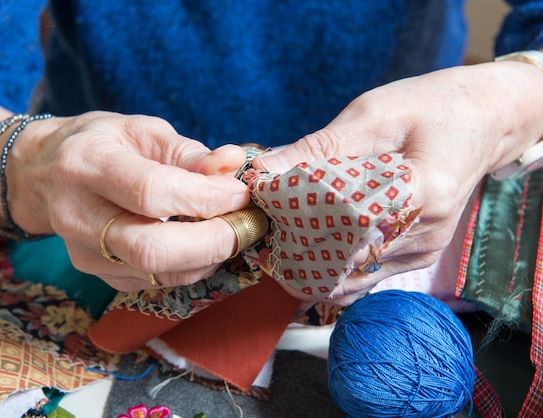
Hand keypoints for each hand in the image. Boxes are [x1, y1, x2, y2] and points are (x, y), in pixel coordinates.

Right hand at [8, 111, 249, 290]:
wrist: (47, 173)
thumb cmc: (103, 144)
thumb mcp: (143, 131)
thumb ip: (190, 153)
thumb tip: (233, 166)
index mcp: (86, 164)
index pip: (150, 192)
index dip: (204, 197)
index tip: (239, 192)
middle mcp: (76, 214)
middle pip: (152, 248)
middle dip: (214, 241)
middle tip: (248, 223)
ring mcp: (83, 252)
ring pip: (157, 273)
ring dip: (209, 257)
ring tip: (233, 231)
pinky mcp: (98, 274)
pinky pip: (155, 282)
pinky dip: (192, 267)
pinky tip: (206, 245)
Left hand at [253, 61, 542, 305]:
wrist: (484, 120)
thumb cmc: (431, 107)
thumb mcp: (372, 114)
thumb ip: (318, 148)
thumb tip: (263, 172)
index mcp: (423, 192)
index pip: (347, 226)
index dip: (300, 227)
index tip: (267, 221)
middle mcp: (426, 233)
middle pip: (347, 259)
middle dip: (299, 252)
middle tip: (262, 238)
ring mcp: (423, 251)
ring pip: (353, 276)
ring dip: (315, 264)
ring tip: (279, 245)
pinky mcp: (417, 256)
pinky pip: (367, 274)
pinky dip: (336, 266)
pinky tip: (311, 249)